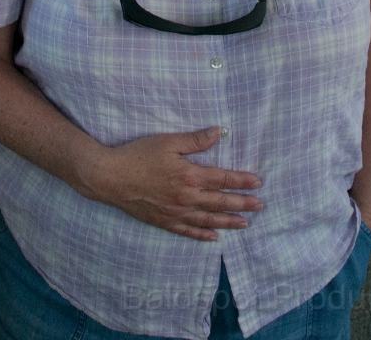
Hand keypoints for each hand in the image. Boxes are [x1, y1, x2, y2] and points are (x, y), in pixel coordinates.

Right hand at [83, 127, 262, 240]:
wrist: (111, 177)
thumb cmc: (138, 155)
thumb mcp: (167, 142)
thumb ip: (195, 140)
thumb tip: (219, 132)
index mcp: (189, 176)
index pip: (222, 179)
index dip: (241, 181)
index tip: (258, 183)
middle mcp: (187, 198)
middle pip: (221, 202)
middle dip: (242, 203)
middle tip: (260, 205)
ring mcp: (176, 213)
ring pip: (209, 220)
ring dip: (229, 221)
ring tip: (245, 223)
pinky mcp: (164, 222)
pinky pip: (189, 232)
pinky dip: (204, 235)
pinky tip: (214, 237)